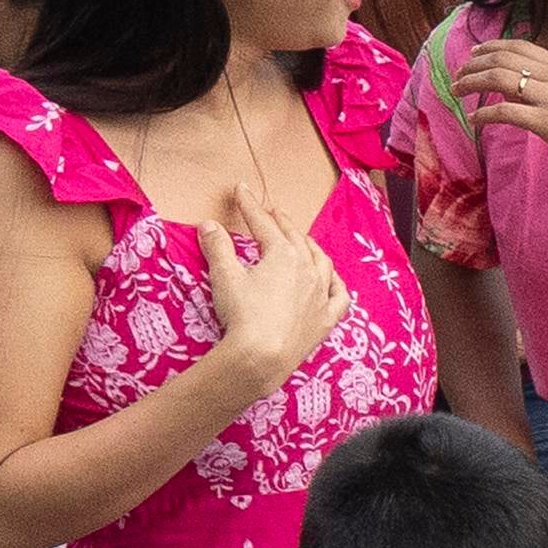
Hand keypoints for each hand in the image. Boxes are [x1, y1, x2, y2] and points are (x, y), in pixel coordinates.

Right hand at [207, 209, 350, 394]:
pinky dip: (336, 285)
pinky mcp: (325, 320)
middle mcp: (307, 270)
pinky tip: (332, 281)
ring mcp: (320, 295)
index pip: (263, 223)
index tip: (241, 190)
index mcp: (283, 254)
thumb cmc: (242, 315)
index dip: (250, 205)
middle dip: (282, 222)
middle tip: (272, 211)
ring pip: (321, 262)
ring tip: (302, 238)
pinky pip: (339, 297)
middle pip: (295, 238)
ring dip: (310, 246)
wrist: (261, 357)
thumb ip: (218, 247)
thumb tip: (208, 225)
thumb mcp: (224, 276)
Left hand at [448, 9, 547, 183]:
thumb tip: (519, 89)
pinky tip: (475, 120)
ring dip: (472, 83)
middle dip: (474, 65)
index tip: (473, 55)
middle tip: (458, 77)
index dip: (491, 47)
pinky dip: (484, 114)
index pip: (520, 46)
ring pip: (499, 78)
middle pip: (504, 58)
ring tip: (458, 92)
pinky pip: (506, 111)